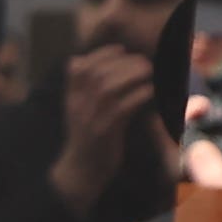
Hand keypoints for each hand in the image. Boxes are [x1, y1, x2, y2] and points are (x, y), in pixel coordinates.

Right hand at [49, 38, 159, 203]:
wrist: (81, 172)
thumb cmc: (87, 140)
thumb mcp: (80, 112)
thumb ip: (84, 90)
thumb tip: (87, 64)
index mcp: (71, 98)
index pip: (79, 67)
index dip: (100, 54)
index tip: (121, 49)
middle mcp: (77, 106)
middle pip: (96, 74)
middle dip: (122, 62)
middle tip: (142, 61)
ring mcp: (90, 119)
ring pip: (108, 87)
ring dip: (132, 75)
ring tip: (148, 71)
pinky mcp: (105, 132)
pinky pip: (122, 107)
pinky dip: (138, 95)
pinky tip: (150, 92)